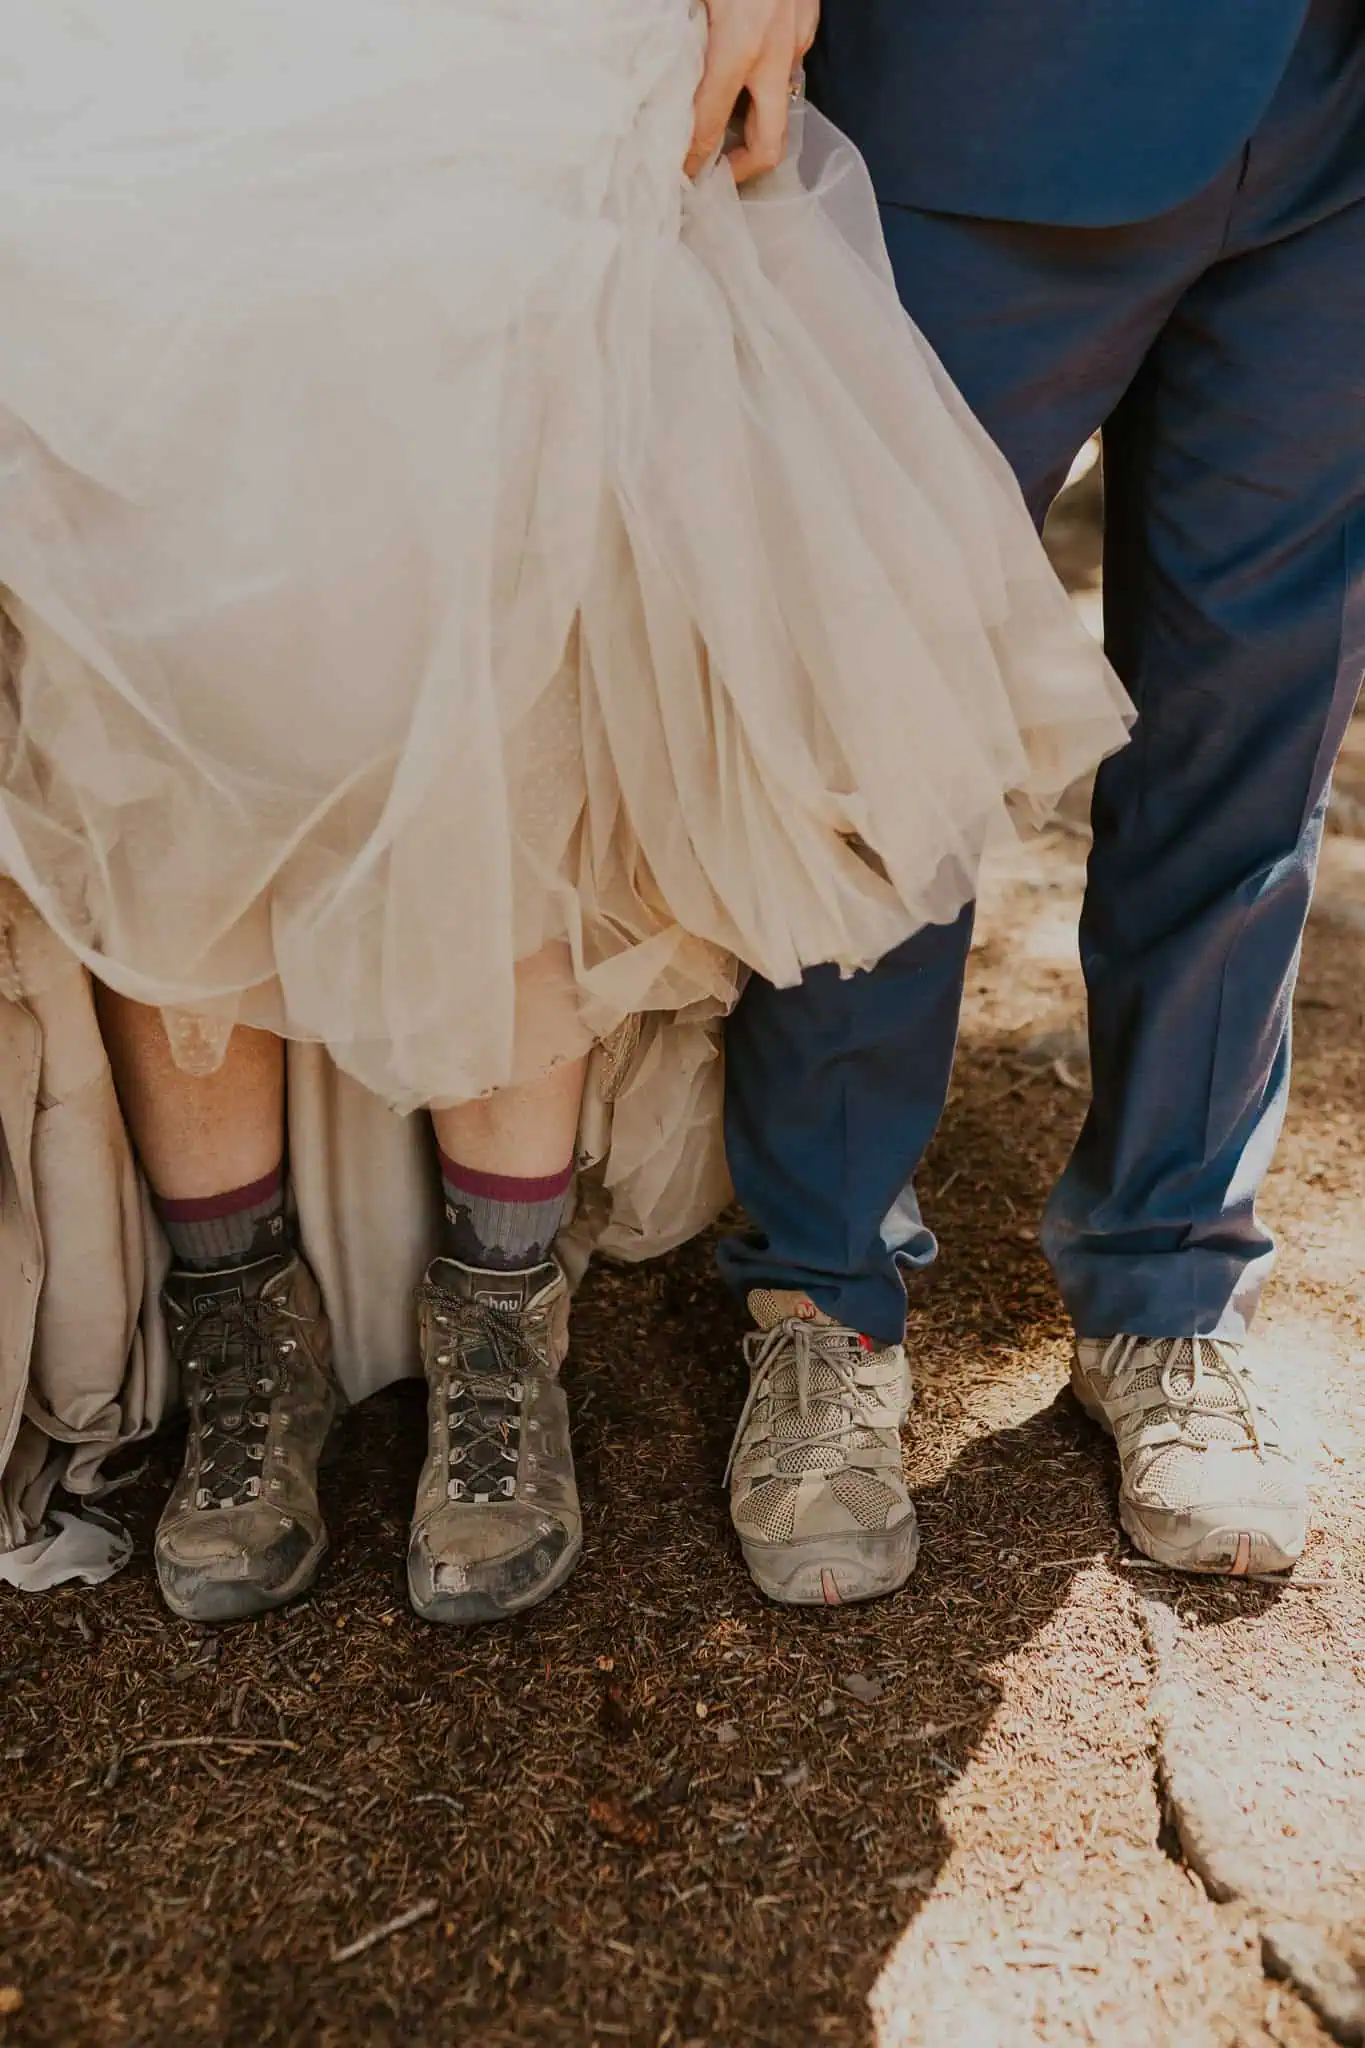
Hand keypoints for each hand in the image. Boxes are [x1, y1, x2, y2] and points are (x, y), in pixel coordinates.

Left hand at [686, 0, 819, 185]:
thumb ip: (683, 37)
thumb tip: (662, 76)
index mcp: (739, 44)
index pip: (711, 123)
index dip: (695, 157)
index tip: (685, 173)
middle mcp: (775, 52)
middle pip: (769, 142)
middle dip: (744, 167)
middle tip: (719, 171)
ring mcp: (797, 40)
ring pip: (781, 105)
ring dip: (755, 124)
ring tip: (725, 124)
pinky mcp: (807, 25)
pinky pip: (787, 66)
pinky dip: (766, 78)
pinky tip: (746, 67)